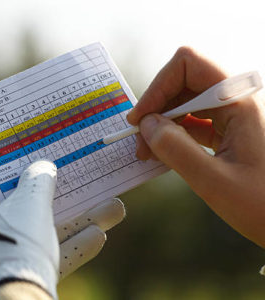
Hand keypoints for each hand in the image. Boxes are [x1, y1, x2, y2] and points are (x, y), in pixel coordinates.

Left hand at [0, 160, 125, 298]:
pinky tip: (99, 236)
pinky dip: (72, 246)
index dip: (12, 162)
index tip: (33, 151)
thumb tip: (43, 166)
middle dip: (60, 193)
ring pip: (45, 230)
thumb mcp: (29, 205)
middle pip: (26, 204)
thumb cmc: (15, 248)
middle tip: (78, 175)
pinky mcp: (21, 275)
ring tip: (112, 207)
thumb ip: (38, 180)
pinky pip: (48, 255)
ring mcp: (3, 257)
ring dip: (78, 220)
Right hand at [127, 46, 264, 247]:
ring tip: (149, 151)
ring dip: (163, 123)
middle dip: (157, 109)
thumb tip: (146, 125)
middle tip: (140, 142)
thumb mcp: (215, 182)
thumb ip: (176, 150)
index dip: (158, 87)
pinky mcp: (231, 129)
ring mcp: (235, 114)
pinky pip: (195, 120)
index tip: (140, 119)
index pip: (189, 65)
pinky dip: (175, 133)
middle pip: (184, 83)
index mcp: (240, 102)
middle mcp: (238, 100)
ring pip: (187, 102)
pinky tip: (165, 153)